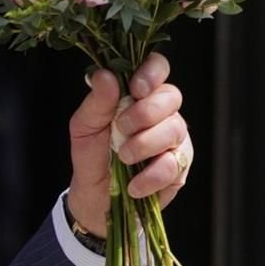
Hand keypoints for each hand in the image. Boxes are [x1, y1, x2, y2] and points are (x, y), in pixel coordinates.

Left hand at [66, 52, 192, 236]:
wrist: (94, 197)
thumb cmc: (92, 155)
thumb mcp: (84, 127)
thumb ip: (97, 102)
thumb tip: (104, 75)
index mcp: (137, 95)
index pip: (157, 68)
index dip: (152, 72)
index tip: (136, 88)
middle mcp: (161, 113)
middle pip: (171, 96)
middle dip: (145, 112)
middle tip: (121, 128)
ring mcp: (174, 139)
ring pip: (175, 129)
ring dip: (144, 144)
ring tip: (123, 157)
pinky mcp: (180, 167)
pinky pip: (174, 164)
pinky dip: (150, 176)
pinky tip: (133, 184)